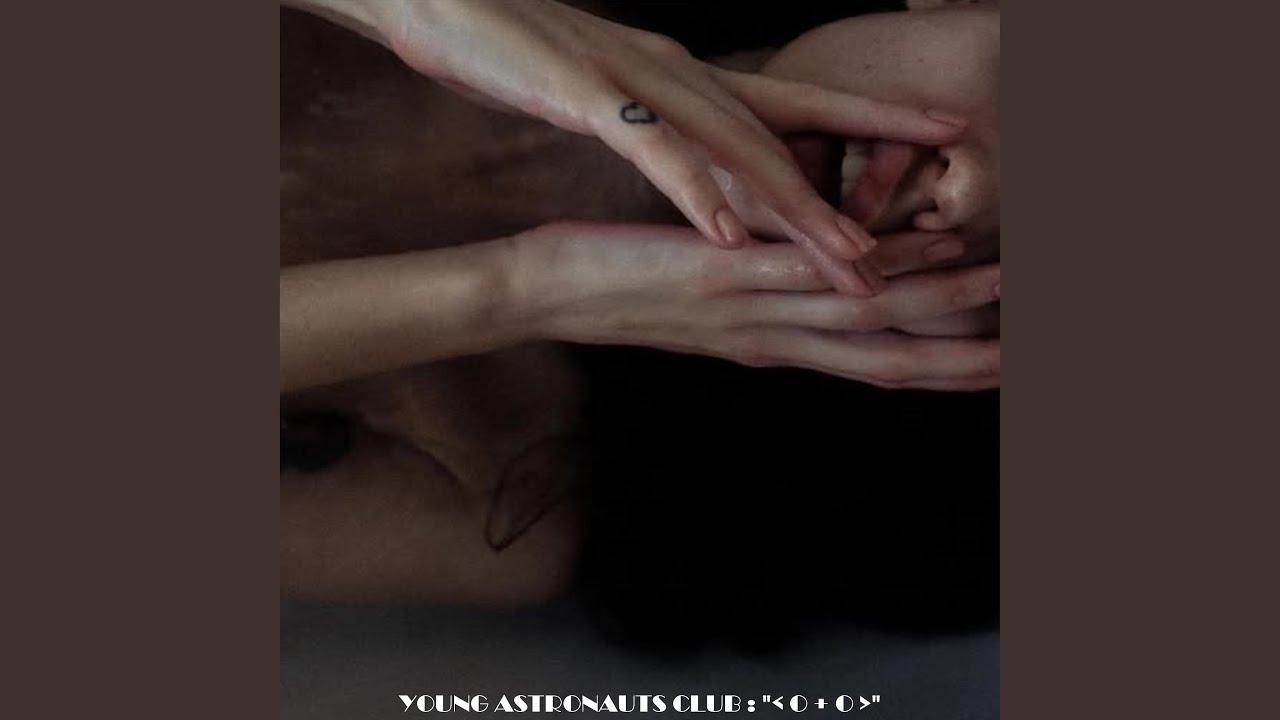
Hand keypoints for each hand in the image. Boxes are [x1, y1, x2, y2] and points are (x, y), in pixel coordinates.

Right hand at [351, 0, 965, 295]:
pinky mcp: (587, 92)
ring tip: (853, 258)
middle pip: (785, 144)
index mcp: (697, 80)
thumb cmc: (540, 57)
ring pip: (734, 149)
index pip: (805, 107)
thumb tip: (724, 160)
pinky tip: (729, 235)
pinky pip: (650, 148)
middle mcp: (686, 77)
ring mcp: (641, 83)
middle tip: (934, 235)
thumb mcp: (630, 92)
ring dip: (797, 207)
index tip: (948, 136)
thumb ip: (682, 122)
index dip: (879, 121)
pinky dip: (692, 191)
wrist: (455, 3)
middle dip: (856, 195)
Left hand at [508, 223, 998, 390]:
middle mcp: (771, 338)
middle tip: (1026, 354)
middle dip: (959, 357)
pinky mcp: (719, 278)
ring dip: (936, 304)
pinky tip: (914, 246)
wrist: (547, 297)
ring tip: (1001, 286)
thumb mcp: (706, 306)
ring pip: (861, 318)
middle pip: (885, 357)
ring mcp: (749, 312)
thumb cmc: (621, 293)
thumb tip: (805, 296)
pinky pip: (804, 274)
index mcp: (771, 343)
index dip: (937, 365)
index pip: (870, 363)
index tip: (995, 363)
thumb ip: (763, 302)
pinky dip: (866, 264)